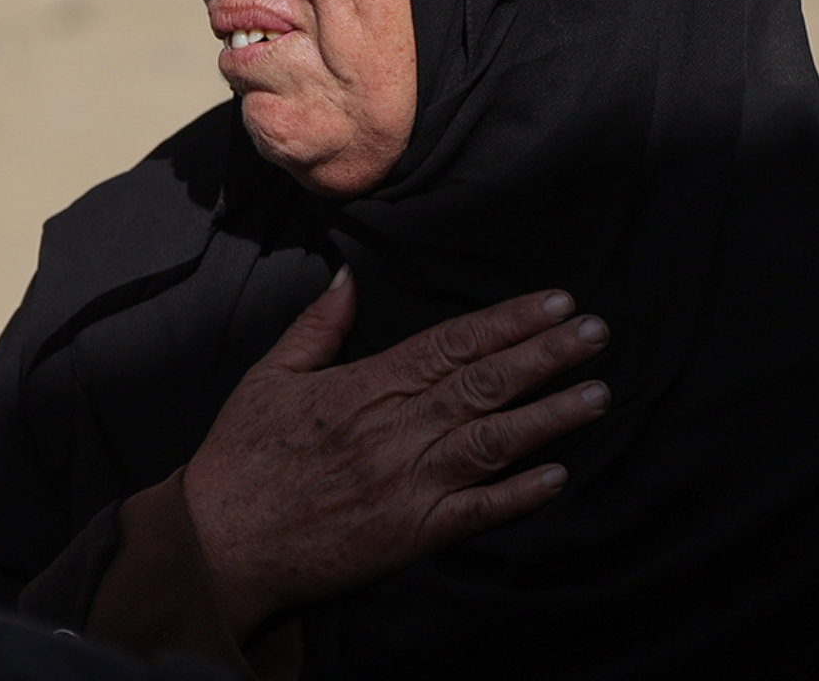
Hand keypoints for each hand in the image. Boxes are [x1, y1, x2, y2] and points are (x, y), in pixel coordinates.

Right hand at [183, 270, 610, 638]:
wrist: (219, 542)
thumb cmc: (241, 456)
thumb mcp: (269, 375)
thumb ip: (318, 325)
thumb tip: (352, 276)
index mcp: (363, 385)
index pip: (452, 343)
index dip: (509, 321)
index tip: (556, 301)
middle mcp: (392, 430)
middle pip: (483, 384)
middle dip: (545, 355)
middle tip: (597, 331)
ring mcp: (404, 484)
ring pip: (490, 442)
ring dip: (549, 417)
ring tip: (599, 392)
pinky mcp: (407, 535)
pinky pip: (473, 514)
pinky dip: (516, 496)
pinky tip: (558, 476)